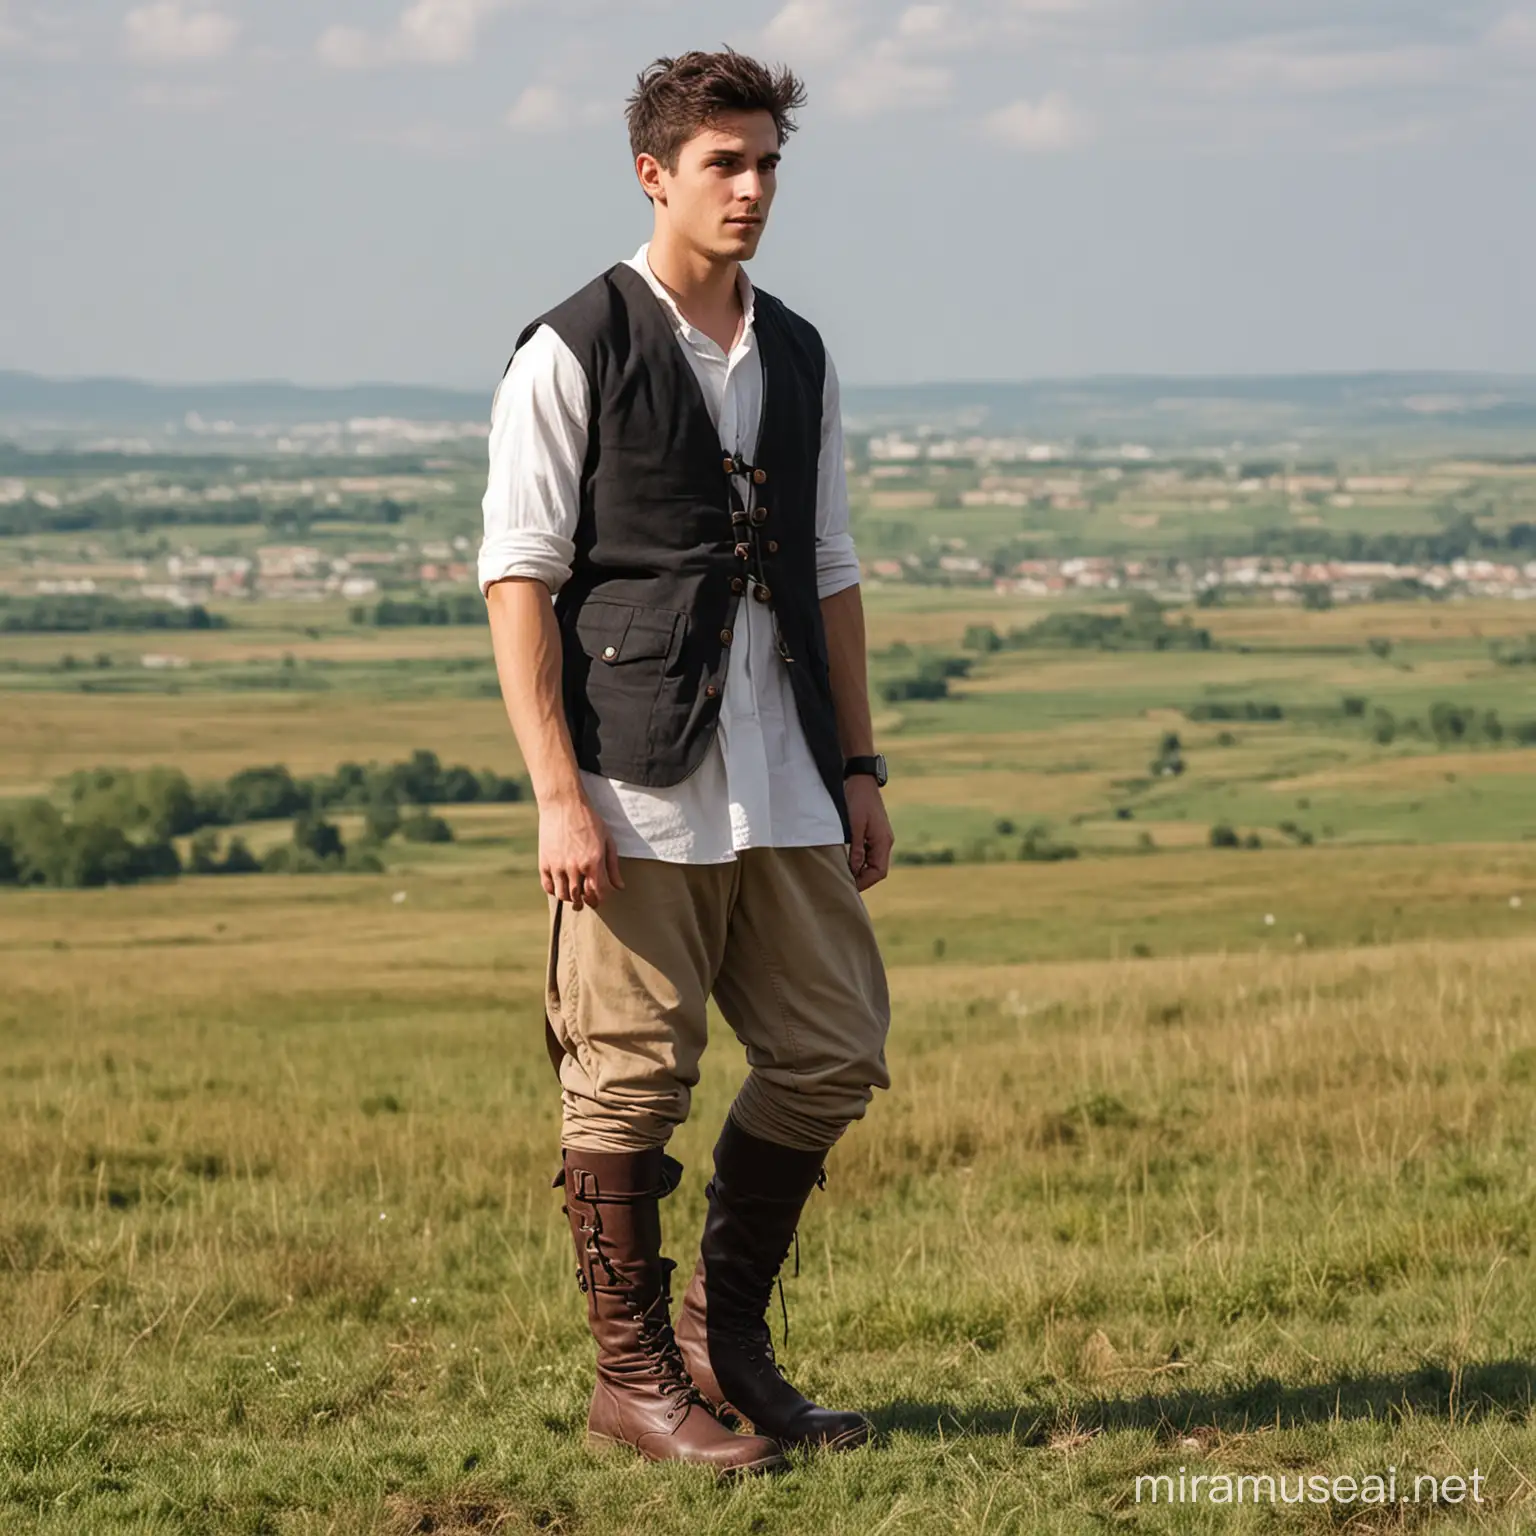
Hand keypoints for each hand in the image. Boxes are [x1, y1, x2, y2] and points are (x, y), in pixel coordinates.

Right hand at [538, 788, 622, 910]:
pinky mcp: (544, 863)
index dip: (601, 898)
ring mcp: (558, 866)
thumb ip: (613, 866)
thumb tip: (620, 887)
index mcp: (593, 862)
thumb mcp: (607, 840)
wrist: (563, 804)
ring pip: (564, 895)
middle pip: (581, 897)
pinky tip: (561, 885)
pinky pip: (548, 886)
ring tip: (575, 895)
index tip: (600, 896)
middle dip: (586, 901)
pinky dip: (554, 891)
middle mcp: (575, 867)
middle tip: (588, 901)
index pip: (598, 892)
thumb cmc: (589, 820)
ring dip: (571, 899)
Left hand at [845, 776, 892, 891]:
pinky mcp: (872, 833)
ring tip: (842, 873)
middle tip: (843, 882)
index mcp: (883, 841)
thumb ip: (857, 849)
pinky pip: (868, 853)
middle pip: (876, 870)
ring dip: (859, 870)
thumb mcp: (854, 825)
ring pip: (872, 863)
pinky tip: (846, 860)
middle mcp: (884, 842)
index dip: (865, 882)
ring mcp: (879, 837)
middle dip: (861, 878)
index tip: (849, 886)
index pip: (879, 872)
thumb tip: (855, 870)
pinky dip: (858, 860)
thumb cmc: (858, 799)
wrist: (860, 779)